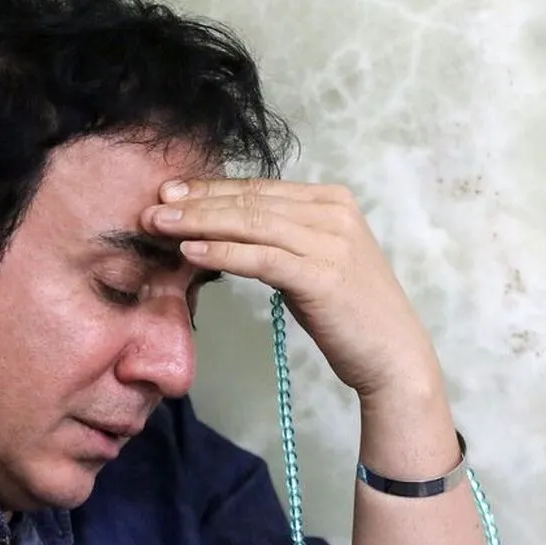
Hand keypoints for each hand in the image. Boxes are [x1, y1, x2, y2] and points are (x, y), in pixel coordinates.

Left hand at [141, 178, 441, 401]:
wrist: (394, 356)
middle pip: (251, 201)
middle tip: (152, 206)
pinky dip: (222, 253)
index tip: (171, 192)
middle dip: (197, 201)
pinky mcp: (321, 275)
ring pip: (251, 224)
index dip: (212, 188)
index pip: (260, 189)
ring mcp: (330, 242)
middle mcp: (334, 213)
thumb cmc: (351, 314)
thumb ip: (282, 239)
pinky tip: (191, 252)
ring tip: (158, 225)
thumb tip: (224, 230)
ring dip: (199, 223)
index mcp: (333, 201)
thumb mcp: (316, 262)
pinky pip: (260, 258)